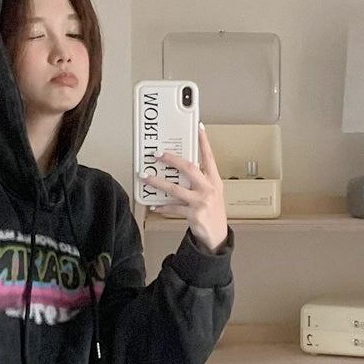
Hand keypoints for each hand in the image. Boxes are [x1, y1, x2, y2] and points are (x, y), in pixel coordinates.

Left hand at [139, 124, 227, 252]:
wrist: (217, 236)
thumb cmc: (213, 213)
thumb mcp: (213, 193)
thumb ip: (201, 180)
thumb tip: (182, 168)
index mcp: (214, 181)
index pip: (209, 158)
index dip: (204, 142)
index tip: (198, 128)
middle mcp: (209, 189)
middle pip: (189, 168)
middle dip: (172, 159)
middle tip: (158, 154)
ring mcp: (201, 202)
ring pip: (175, 189)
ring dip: (158, 182)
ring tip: (146, 177)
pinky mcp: (193, 214)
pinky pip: (173, 208)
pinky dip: (162, 206)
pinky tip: (154, 205)